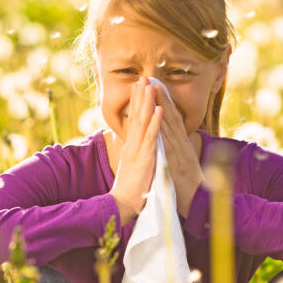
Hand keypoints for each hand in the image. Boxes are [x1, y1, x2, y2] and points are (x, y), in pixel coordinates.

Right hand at [110, 76, 163, 224]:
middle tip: (142, 77)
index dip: (137, 103)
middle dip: (139, 96)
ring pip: (143, 122)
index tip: (139, 87)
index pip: (134, 120)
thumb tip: (137, 146)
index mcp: (131, 146)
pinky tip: (159, 109)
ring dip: (147, 103)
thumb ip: (135, 154)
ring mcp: (138, 150)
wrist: (123, 205)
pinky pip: (152, 137)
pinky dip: (156, 122)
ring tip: (150, 85)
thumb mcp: (133, 167)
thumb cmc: (130, 190)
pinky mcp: (145, 158)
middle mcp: (133, 145)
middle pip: (136, 115)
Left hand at [152, 84, 204, 218]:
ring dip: (162, 107)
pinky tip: (159, 119)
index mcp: (181, 146)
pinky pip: (170, 145)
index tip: (155, 87)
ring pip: (170, 126)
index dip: (164, 103)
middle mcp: (182, 146)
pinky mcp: (178, 164)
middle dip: (161, 98)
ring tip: (154, 90)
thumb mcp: (181, 166)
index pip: (172, 120)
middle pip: (171, 118)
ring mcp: (181, 153)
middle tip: (152, 79)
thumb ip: (177, 153)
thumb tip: (172, 143)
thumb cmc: (188, 187)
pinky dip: (165, 131)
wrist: (199, 205)